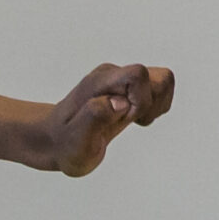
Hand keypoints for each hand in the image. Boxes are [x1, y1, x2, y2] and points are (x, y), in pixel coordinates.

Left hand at [42, 63, 174, 175]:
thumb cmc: (65, 144)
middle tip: (129, 121)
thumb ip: (94, 117)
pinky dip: (154, 108)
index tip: (124, 118)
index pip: (138, 74)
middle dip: (152, 105)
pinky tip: (134, 119)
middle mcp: (112, 75)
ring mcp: (121, 79)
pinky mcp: (129, 87)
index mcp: (99, 83)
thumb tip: (119, 102)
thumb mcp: (76, 140)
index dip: (141, 101)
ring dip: (156, 107)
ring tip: (132, 121)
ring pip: (163, 81)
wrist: (55, 141)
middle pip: (160, 77)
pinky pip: (160, 90)